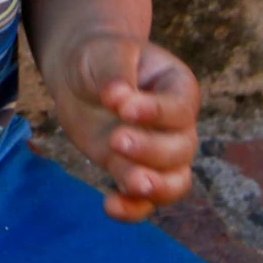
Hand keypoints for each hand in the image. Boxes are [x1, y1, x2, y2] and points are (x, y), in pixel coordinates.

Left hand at [51, 33, 200, 220]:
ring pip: (174, 181)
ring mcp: (158, 152)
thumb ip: (114, 73)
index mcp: (177, 87)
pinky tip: (109, 205)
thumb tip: (118, 97)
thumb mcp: (105, 53)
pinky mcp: (135, 171)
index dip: (156, 112)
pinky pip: (146, 201)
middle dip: (151, 150)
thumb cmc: (100, 57)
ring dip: (154, 186)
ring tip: (129, 184)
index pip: (180, 107)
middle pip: (181, 149)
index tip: (124, 109)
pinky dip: (133, 209)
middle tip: (116, 140)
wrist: (81, 77)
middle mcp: (177, 125)